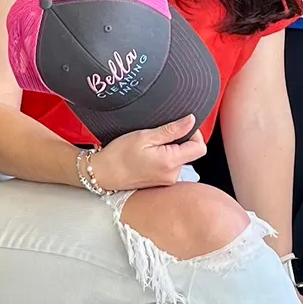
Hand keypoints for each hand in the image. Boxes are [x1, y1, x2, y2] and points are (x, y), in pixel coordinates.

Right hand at [89, 115, 205, 190]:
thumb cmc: (119, 155)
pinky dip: (164, 157)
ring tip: (150, 146)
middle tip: (158, 135)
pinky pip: (170, 166)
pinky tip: (148, 155)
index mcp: (170, 162)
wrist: (103, 174)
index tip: (180, 126)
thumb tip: (191, 120)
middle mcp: (172, 175)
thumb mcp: (145, 136)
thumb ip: (171, 130)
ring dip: (170, 149)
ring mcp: (167, 180)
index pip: (199, 147)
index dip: (194, 133)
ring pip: (179, 158)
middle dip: (179, 141)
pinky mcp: (161, 182)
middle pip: (190, 153)